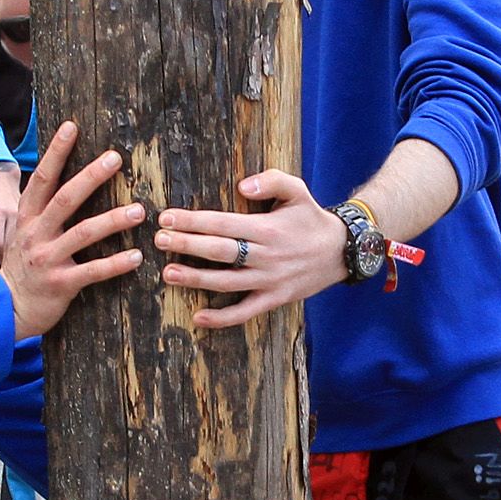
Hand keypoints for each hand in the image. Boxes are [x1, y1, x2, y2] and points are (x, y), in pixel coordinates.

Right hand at [0, 123, 143, 337]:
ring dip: (112, 220)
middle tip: (115, 159)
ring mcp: (48, 259)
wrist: (6, 308)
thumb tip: (66, 180)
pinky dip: (115, 263)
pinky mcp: (60, 283)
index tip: (71, 127)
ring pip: (83, 234)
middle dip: (90, 177)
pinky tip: (136, 256)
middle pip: (65, 199)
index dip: (56, 152)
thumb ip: (42, 209)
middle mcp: (36, 234)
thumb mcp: (24, 233)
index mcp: (28, 218)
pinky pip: (92, 271)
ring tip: (138, 210)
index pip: (43, 179)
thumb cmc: (22, 266)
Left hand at [154, 169, 347, 329]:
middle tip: (158, 241)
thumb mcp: (297, 190)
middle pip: (219, 252)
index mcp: (267, 228)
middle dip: (186, 246)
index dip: (193, 221)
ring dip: (195, 279)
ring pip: (226, 282)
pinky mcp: (274, 299)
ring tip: (168, 273)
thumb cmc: (311, 218)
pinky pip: (245, 312)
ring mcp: (270, 280)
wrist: (341, 251)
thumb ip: (272, 181)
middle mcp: (266, 255)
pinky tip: (198, 317)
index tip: (167, 218)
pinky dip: (222, 318)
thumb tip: (243, 186)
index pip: (223, 224)